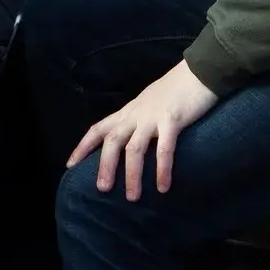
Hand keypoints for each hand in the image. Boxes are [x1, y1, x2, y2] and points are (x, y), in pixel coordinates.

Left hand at [67, 61, 218, 200]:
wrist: (200, 72)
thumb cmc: (176, 90)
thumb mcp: (148, 104)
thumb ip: (137, 120)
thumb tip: (129, 142)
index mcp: (128, 112)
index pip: (98, 128)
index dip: (83, 146)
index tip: (70, 164)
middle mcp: (136, 114)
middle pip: (112, 141)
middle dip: (105, 165)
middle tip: (102, 189)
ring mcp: (153, 117)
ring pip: (134, 148)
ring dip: (131, 174)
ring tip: (132, 197)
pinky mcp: (172, 120)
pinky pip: (164, 148)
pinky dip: (162, 168)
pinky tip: (163, 186)